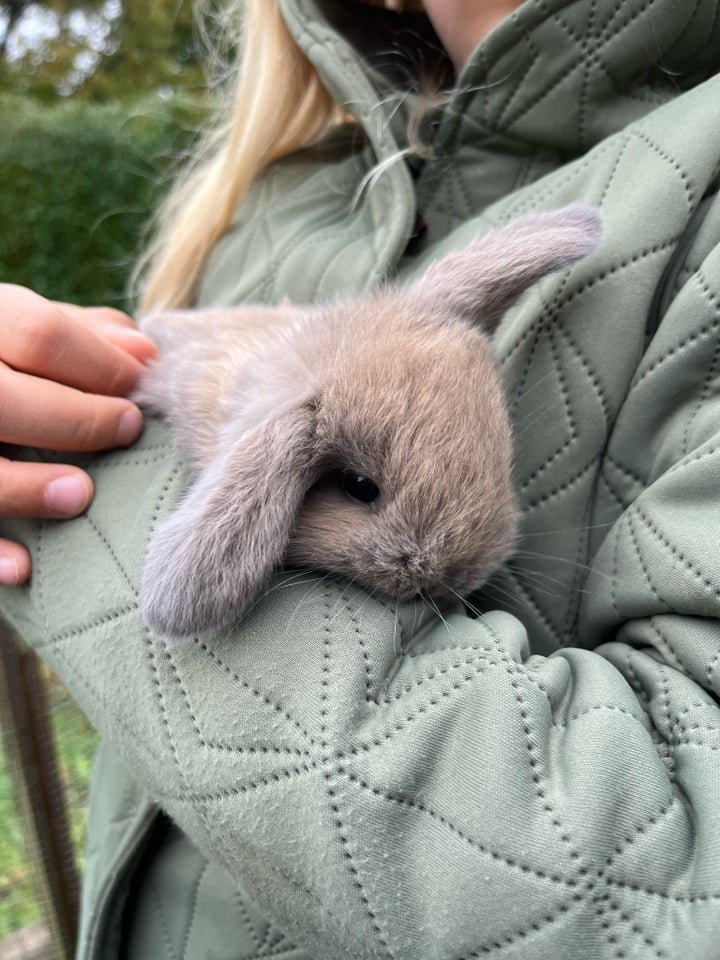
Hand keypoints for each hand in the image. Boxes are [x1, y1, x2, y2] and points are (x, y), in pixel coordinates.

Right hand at [0, 284, 157, 584]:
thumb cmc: (13, 362)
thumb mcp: (32, 332)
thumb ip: (84, 335)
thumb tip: (144, 353)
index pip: (39, 335)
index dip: (101, 364)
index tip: (141, 388)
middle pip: (4, 398)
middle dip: (76, 419)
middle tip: (126, 431)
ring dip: (26, 488)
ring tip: (80, 495)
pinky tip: (25, 567)